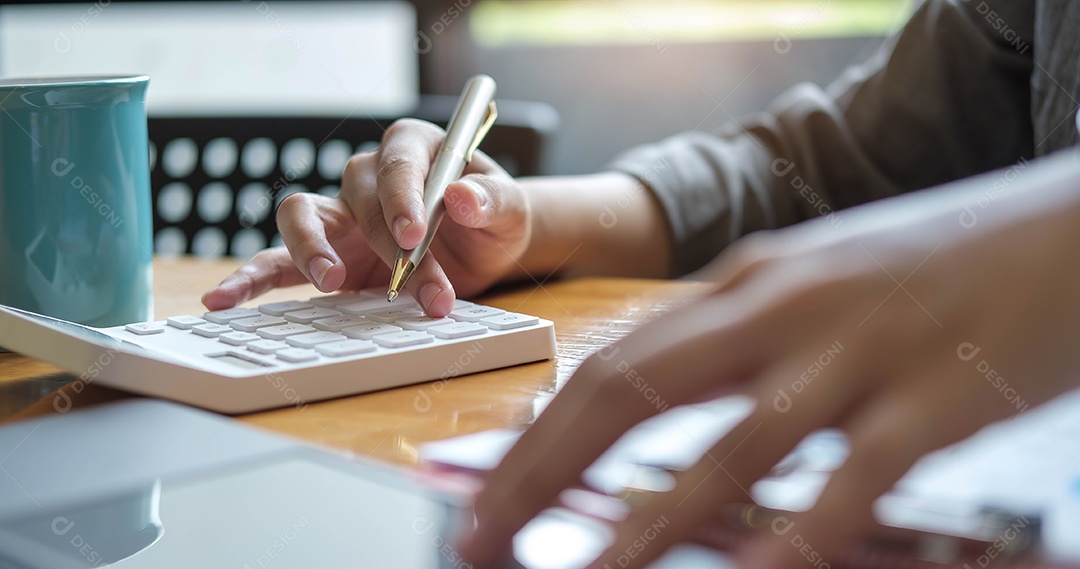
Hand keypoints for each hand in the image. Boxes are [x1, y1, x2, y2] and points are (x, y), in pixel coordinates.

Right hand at [202, 119, 530, 316]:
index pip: (397, 162)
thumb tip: (459, 195)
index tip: (413, 235)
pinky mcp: (328, 254)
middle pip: (358, 197)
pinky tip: (223, 299)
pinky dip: (252, 278)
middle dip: (386, 245)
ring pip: (303, 216)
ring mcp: (344, 215)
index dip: (402, 197)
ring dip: (310, 249)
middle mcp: (371, 176)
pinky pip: (280, 261)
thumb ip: (491, 199)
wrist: (489, 249)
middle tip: (416, 284)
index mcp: (414, 147)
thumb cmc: (496, 218)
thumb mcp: (512, 209)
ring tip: (329, 282)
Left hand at [462, 154, 1079, 567]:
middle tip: (483, 539)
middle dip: (542, 470)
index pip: (612, 361)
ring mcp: (858, 353)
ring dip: (645, 524)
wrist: (1065, 227)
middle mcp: (783, 310)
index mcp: (746, 284)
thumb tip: (647, 386)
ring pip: (729, 446)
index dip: (536, 434)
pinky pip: (851, 481)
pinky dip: (795, 540)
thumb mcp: (812, 282)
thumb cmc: (930, 264)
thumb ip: (734, 332)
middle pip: (631, 390)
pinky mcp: (936, 399)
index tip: (488, 492)